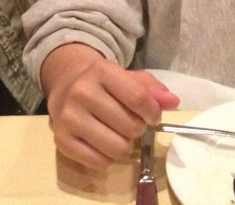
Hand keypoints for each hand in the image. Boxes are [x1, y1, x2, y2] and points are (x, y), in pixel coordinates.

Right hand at [42, 45, 179, 168]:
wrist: (67, 87)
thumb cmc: (105, 85)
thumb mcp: (129, 78)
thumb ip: (153, 90)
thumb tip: (173, 102)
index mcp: (102, 71)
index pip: (138, 98)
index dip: (153, 113)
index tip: (152, 117)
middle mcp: (82, 91)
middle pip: (130, 127)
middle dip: (137, 128)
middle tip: (129, 122)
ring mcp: (68, 116)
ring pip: (117, 148)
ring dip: (123, 145)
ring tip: (116, 132)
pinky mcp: (61, 139)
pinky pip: (99, 162)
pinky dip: (106, 157)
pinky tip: (101, 142)